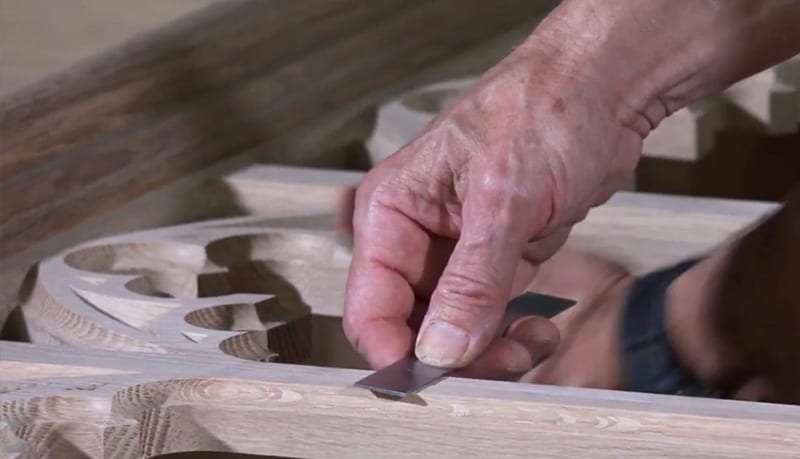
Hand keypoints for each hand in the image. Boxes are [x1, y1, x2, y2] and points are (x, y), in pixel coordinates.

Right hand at [341, 43, 642, 376]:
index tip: (435, 382)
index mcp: (392, 213)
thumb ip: (471, 280)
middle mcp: (415, 236)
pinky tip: (539, 329)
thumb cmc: (544, 111)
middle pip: (413, 326)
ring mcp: (456, 251)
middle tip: (505, 364)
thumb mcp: (504, 198)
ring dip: (491, 349)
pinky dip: (512, 334)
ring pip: (453, 329)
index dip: (396, 353)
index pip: (371, 306)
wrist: (602, 92)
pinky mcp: (495, 259)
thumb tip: (440, 350)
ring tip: (531, 343)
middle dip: (455, 355)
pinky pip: (491, 316)